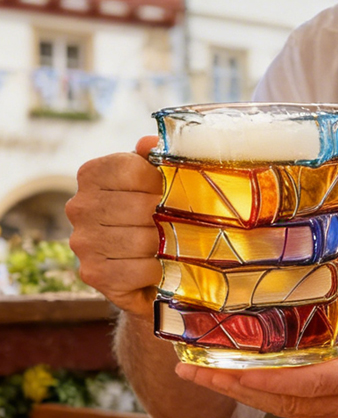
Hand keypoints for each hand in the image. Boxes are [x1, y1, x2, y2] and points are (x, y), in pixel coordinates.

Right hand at [67, 136, 161, 315]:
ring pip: (141, 240)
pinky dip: (155, 270)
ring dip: (164, 245)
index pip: (133, 170)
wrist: (144, 266)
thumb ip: (155, 156)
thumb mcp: (155, 178)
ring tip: (169, 245)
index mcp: (92, 174)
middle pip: (141, 208)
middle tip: (177, 223)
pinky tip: (157, 266)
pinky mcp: (92, 273)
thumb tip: (150, 143)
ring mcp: (82, 241)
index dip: (161, 183)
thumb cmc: (151, 213)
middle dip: (168, 217)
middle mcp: (79, 206)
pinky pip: (137, 270)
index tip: (168, 193)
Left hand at [174, 283, 337, 417]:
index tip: (229, 368)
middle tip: (189, 370)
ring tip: (198, 373)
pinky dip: (262, 393)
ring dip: (240, 391)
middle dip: (234, 385)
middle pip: (284, 400)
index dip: (266, 377)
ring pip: (284, 407)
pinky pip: (294, 407)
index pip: (310, 382)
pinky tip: (236, 377)